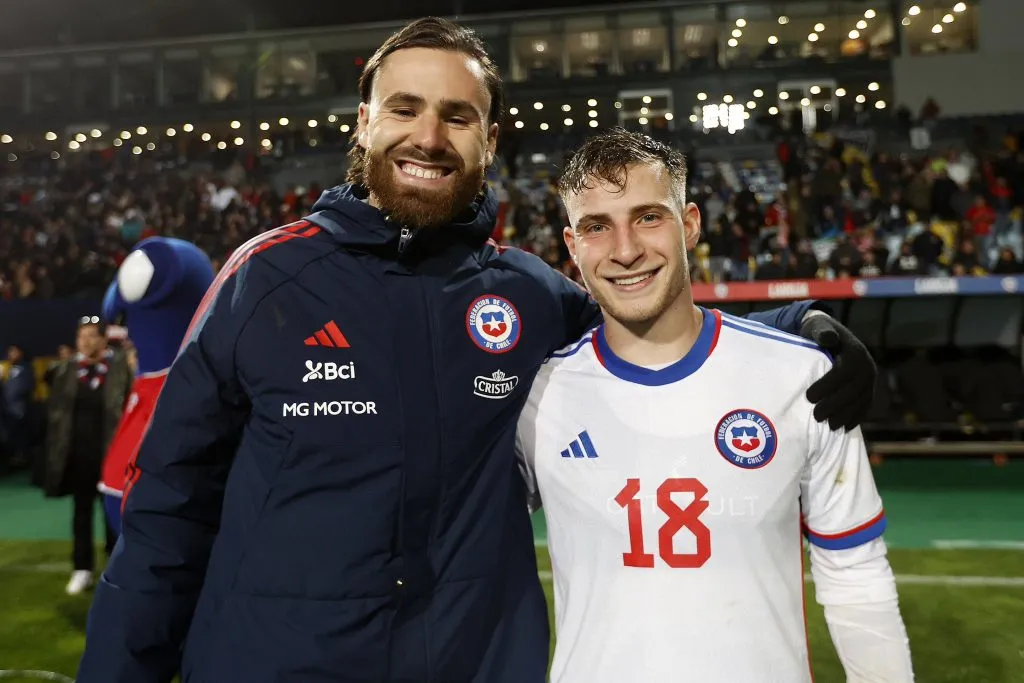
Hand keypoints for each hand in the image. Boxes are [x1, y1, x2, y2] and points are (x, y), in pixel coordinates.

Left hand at [801, 312, 875, 430]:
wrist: (832, 336)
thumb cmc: (819, 332)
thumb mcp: (818, 326)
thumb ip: (822, 331)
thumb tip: (828, 337)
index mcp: (855, 352)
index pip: (843, 373)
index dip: (827, 386)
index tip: (809, 397)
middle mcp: (867, 367)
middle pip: (853, 391)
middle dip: (834, 406)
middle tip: (816, 416)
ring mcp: (870, 380)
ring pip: (860, 402)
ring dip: (845, 416)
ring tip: (829, 425)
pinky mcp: (869, 390)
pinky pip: (865, 406)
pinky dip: (856, 418)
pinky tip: (844, 427)